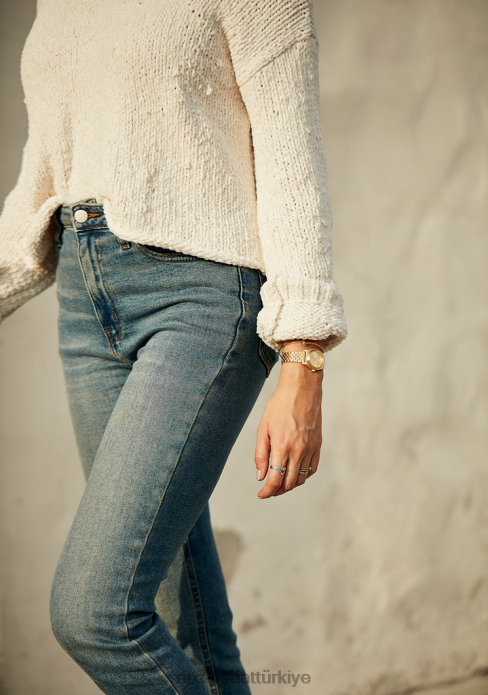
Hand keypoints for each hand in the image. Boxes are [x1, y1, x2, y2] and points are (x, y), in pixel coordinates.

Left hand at [254, 341, 323, 498]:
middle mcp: (299, 450)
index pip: (276, 479)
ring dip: (290, 485)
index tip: (261, 495)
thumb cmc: (279, 406)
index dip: (267, 491)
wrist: (302, 389)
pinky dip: (303, 476)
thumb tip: (261, 476)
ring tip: (280, 482)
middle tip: (268, 490)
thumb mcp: (263, 428)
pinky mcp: (318, 445)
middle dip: (277, 490)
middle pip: (289, 482)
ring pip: (302, 478)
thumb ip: (261, 454)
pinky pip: (312, 469)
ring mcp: (311, 448)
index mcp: (282, 445)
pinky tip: (295, 473)